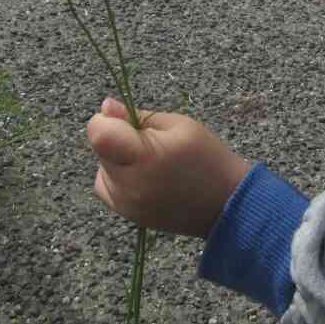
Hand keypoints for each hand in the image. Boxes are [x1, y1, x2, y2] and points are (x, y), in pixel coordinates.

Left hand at [86, 97, 251, 237]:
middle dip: (117, 138)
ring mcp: (127, 205)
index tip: (124, 120)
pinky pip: (108, 188)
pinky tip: (144, 176)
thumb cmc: (207, 158)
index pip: (98, 134)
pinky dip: (118, 178)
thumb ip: (138, 116)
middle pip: (100, 150)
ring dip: (116, 159)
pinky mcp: (128, 216)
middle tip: (149, 142)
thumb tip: (106, 107)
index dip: (106, 121)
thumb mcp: (179, 125)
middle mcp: (129, 185)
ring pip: (101, 168)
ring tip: (149, 161)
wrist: (226, 204)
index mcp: (144, 157)